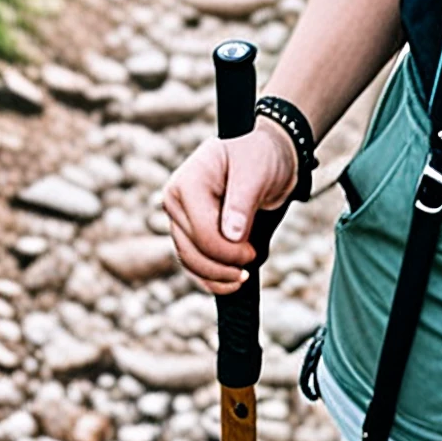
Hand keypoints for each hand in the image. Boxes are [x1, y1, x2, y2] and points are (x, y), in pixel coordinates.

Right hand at [162, 119, 297, 296]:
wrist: (265, 155)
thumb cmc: (260, 156)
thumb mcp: (256, 171)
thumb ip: (242, 202)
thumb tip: (232, 236)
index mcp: (187, 182)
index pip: (201, 231)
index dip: (227, 251)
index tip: (252, 252)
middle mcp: (176, 201)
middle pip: (192, 250)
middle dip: (222, 267)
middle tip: (250, 266)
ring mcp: (180, 218)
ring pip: (189, 261)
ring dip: (216, 277)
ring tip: (243, 278)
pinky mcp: (189, 232)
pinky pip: (193, 264)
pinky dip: (210, 279)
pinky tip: (230, 284)